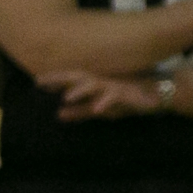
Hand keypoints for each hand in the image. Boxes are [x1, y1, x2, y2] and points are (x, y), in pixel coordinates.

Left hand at [40, 70, 162, 120]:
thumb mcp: (99, 108)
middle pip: (77, 76)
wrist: (157, 95)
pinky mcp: (128, 94)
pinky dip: (105, 102)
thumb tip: (58, 115)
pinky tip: (97, 109)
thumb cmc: (125, 99)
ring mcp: (114, 86)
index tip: (36, 82)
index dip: (53, 79)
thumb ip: (79, 111)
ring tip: (66, 97)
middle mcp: (102, 81)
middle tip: (39, 81)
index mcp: (94, 83)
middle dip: (58, 78)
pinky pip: (115, 97)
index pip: (70, 78)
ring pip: (94, 85)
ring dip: (80, 90)